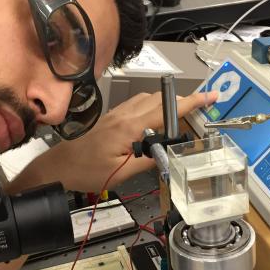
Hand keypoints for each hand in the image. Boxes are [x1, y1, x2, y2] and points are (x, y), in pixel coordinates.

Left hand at [9, 90, 216, 193]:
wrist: (59, 166)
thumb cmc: (86, 171)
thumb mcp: (122, 173)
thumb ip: (148, 162)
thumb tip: (171, 156)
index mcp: (129, 127)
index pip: (166, 110)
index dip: (191, 103)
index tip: (210, 96)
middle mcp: (124, 115)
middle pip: (161, 99)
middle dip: (184, 100)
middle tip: (204, 106)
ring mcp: (117, 113)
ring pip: (149, 99)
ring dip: (168, 103)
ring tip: (184, 115)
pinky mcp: (112, 116)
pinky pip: (138, 104)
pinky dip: (154, 106)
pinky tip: (156, 119)